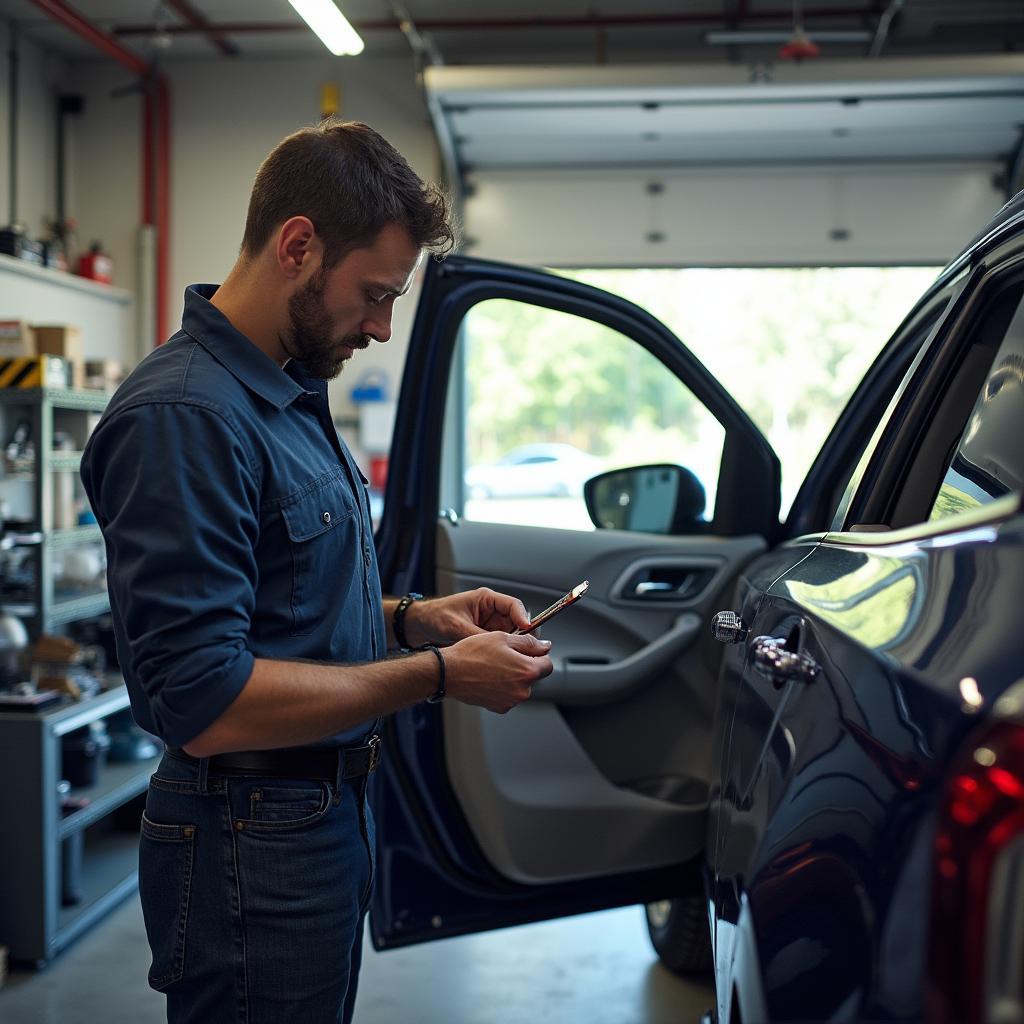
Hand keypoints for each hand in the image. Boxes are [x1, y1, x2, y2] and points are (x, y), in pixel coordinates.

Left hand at [405, 588, 530, 646]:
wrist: (420, 626)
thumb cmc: (435, 617)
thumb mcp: (456, 626)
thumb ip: (477, 635)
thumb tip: (496, 646)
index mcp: (487, 599)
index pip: (513, 605)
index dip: (523, 618)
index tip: (527, 630)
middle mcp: (491, 612)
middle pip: (517, 622)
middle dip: (521, 635)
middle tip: (521, 648)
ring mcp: (489, 625)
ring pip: (511, 636)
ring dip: (511, 645)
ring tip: (510, 656)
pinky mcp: (485, 637)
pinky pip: (500, 644)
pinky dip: (502, 652)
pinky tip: (500, 661)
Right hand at [442, 631, 553, 712]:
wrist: (449, 673)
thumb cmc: (472, 654)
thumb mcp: (503, 638)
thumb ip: (529, 642)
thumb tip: (545, 645)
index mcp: (527, 671)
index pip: (548, 664)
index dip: (538, 656)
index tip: (528, 652)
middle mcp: (522, 690)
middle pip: (533, 676)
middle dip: (523, 666)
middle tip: (504, 656)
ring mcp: (511, 701)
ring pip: (520, 686)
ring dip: (513, 677)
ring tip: (493, 666)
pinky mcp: (500, 708)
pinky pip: (508, 695)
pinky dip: (502, 687)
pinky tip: (488, 677)